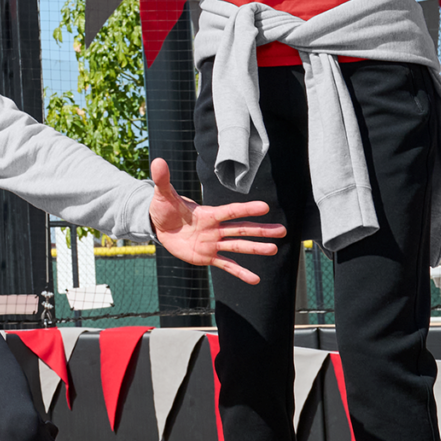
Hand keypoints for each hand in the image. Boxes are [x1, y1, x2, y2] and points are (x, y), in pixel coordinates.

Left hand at [145, 158, 284, 281]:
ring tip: (273, 249)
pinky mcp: (207, 257)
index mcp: (208, 213)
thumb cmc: (165, 208)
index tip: (265, 207)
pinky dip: (240, 272)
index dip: (246, 209)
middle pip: (241, 229)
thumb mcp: (163, 194)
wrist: (161, 227)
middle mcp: (215, 228)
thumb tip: (157, 161)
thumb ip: (163, 180)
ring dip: (255, 249)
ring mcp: (213, 243)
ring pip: (237, 246)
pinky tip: (255, 279)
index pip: (230, 211)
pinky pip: (226, 265)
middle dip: (261, 230)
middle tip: (283, 231)